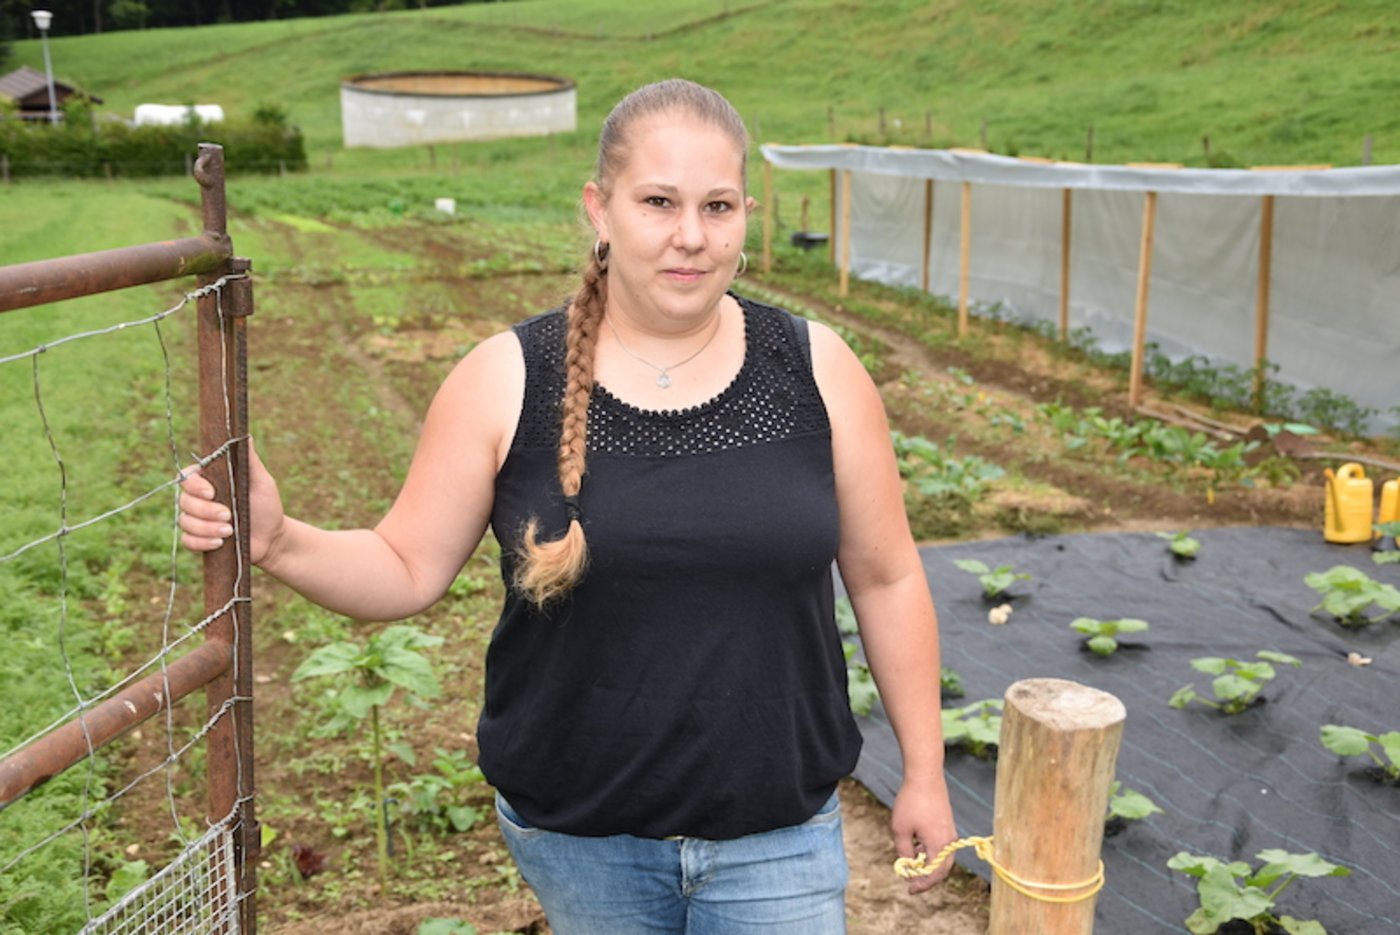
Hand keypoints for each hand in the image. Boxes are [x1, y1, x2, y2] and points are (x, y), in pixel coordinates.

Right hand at [178, 438, 283, 565]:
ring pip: (185, 522)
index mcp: (210, 480)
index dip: (194, 485)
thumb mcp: (261, 482)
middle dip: (205, 511)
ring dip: (207, 528)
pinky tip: (219, 543)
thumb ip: (249, 460)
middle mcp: (199, 498)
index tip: (211, 493)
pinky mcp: (199, 539)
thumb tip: (245, 434)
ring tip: (229, 531)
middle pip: (184, 501)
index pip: (187, 477)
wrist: (272, 538)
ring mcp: (197, 519)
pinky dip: (202, 542)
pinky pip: (187, 540)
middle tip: (229, 516)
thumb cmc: (266, 506)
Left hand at [891, 773, 957, 893]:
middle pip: (941, 869)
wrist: (925, 776)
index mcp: (939, 845)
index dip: (922, 884)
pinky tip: (916, 847)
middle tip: (911, 881)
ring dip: (929, 864)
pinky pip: (942, 846)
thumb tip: (907, 864)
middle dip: (927, 878)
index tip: (909, 889)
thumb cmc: (911, 802)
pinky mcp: (948, 824)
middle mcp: (949, 841)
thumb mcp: (900, 829)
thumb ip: (903, 851)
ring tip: (911, 864)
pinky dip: (931, 852)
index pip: (933, 874)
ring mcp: (950, 832)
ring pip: (943, 858)